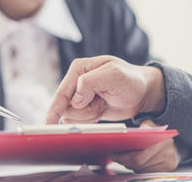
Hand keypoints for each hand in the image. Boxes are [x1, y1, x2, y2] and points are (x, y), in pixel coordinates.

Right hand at [45, 55, 164, 123]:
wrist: (142, 93)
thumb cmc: (130, 79)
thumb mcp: (113, 74)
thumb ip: (90, 82)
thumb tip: (75, 98)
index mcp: (79, 69)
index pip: (62, 91)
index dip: (57, 107)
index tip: (49, 122)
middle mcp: (76, 82)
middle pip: (65, 106)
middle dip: (83, 110)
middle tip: (100, 102)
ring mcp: (79, 96)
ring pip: (71, 116)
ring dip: (89, 115)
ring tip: (102, 104)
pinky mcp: (84, 108)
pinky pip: (79, 121)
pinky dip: (91, 120)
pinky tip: (101, 110)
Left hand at [111, 120, 181, 172]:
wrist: (172, 139)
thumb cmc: (156, 132)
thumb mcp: (148, 124)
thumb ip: (138, 130)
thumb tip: (123, 137)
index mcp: (160, 140)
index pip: (138, 157)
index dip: (124, 158)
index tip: (114, 155)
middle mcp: (167, 152)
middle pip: (139, 164)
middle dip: (125, 162)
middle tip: (116, 158)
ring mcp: (169, 161)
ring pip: (143, 169)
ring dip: (131, 165)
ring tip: (124, 159)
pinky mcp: (170, 168)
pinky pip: (149, 172)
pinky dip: (139, 168)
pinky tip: (134, 163)